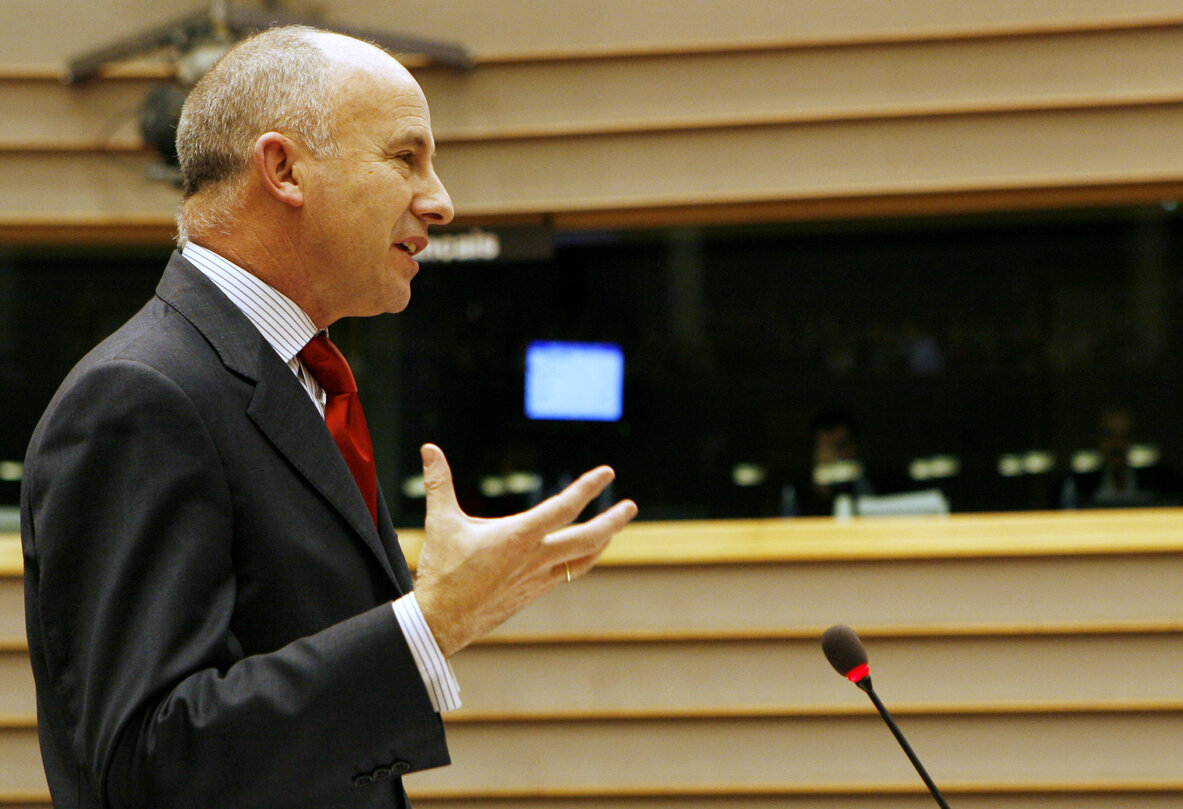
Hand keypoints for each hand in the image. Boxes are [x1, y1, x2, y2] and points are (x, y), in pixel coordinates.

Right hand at [412, 443, 637, 655]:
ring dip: (602, 542)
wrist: (440, 622)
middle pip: (587, 540)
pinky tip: (583, 554)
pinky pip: (566, 574)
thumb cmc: (441, 571)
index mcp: (517, 537)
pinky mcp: (532, 594)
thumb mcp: (440, 522)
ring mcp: (536, 580)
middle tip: (631, 507)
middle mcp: (534, 559)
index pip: (562, 507)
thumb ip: (439, 483)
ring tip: (614, 529)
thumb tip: (429, 449)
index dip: (587, 488)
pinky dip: (581, 560)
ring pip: (582, 560)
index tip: (606, 473)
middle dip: (613, 521)